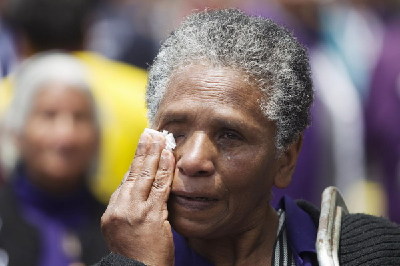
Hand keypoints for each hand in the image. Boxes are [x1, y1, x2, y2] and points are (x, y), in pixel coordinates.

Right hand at [101, 130, 174, 265]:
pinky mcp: (149, 216)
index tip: (144, 148)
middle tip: (150, 133)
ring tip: (160, 137)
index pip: (126, 181)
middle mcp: (119, 209)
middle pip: (133, 173)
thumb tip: (138, 191)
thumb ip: (130, 211)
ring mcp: (133, 212)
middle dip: (143, 151)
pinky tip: (169, 155)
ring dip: (154, 153)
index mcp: (112, 213)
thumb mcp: (126, 232)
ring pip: (145, 175)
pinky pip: (159, 187)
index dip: (137, 163)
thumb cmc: (136, 257)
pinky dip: (164, 169)